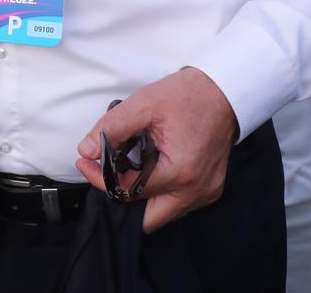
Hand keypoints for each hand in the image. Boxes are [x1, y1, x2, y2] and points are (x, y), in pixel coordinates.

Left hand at [74, 67, 238, 232]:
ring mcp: (206, 192)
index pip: (129, 192)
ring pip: (164, 214)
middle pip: (148, 219)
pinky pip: (180, 204)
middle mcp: (196, 190)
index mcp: (180, 171)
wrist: (224, 91)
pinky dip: (162, 193)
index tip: (86, 163)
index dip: (101, 179)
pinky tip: (153, 169)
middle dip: (123, 198)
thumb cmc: (187, 95)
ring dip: (143, 197)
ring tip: (130, 167)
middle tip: (108, 172)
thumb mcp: (144, 104)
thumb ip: (112, 127)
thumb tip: (86, 150)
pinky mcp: (211, 189)